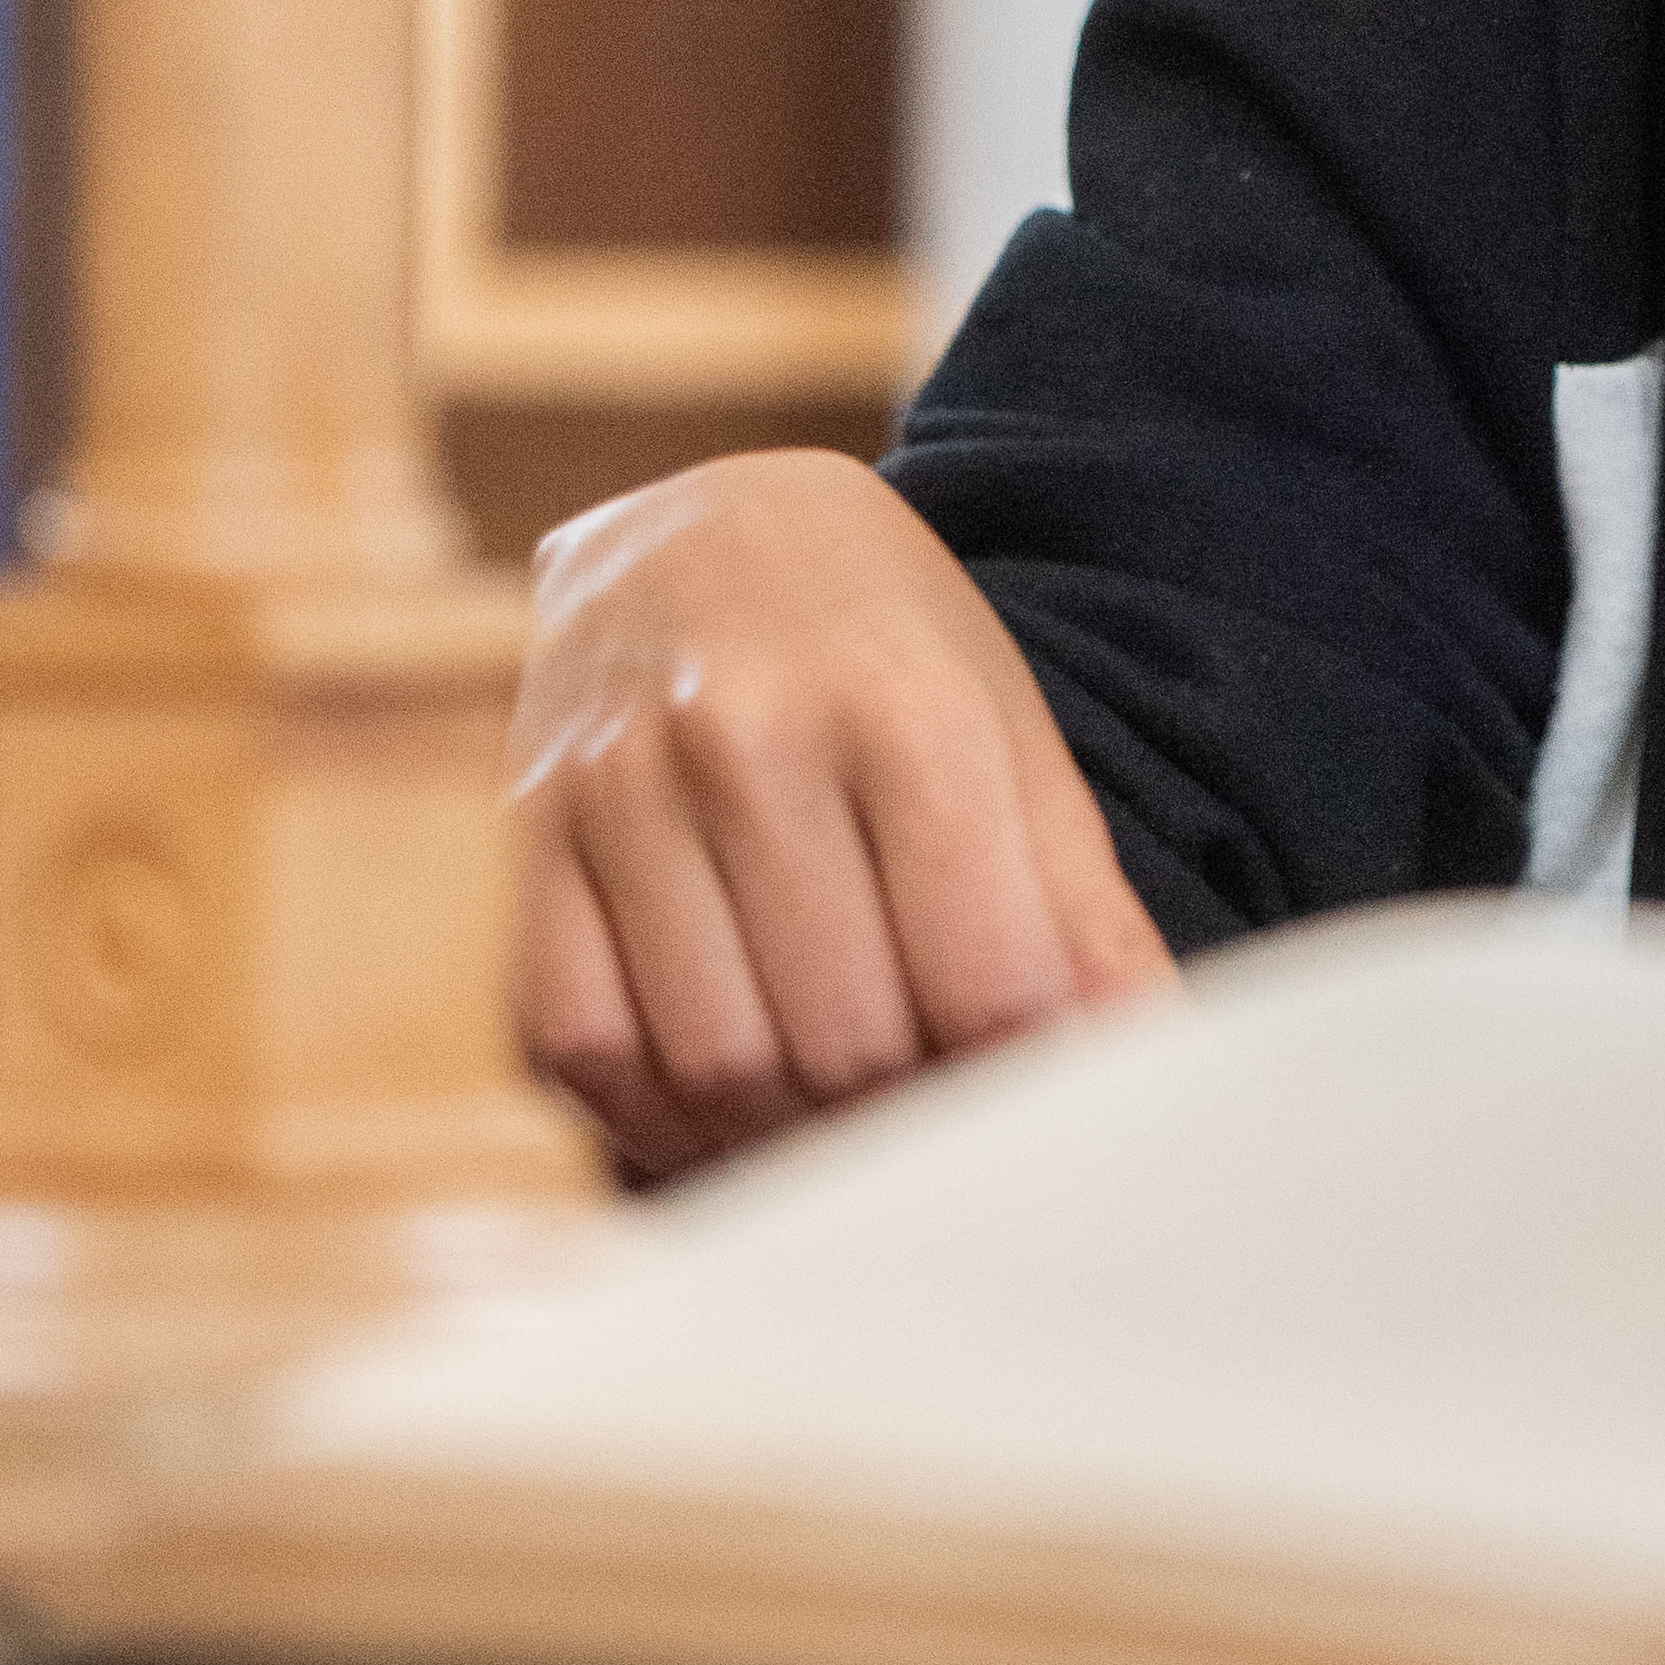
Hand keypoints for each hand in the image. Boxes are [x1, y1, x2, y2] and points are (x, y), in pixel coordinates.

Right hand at [510, 446, 1171, 1179]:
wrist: (697, 530)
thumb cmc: (880, 647)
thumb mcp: (1009, 735)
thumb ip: (1079, 907)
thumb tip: (1140, 1060)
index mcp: (909, 705)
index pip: (991, 984)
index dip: (1026, 1081)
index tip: (1033, 1101)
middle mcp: (751, 736)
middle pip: (853, 1044)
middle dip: (913, 1111)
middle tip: (936, 1105)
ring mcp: (619, 786)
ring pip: (718, 1069)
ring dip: (794, 1134)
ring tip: (845, 1113)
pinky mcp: (524, 837)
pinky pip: (575, 1049)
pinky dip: (657, 1119)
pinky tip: (725, 1100)